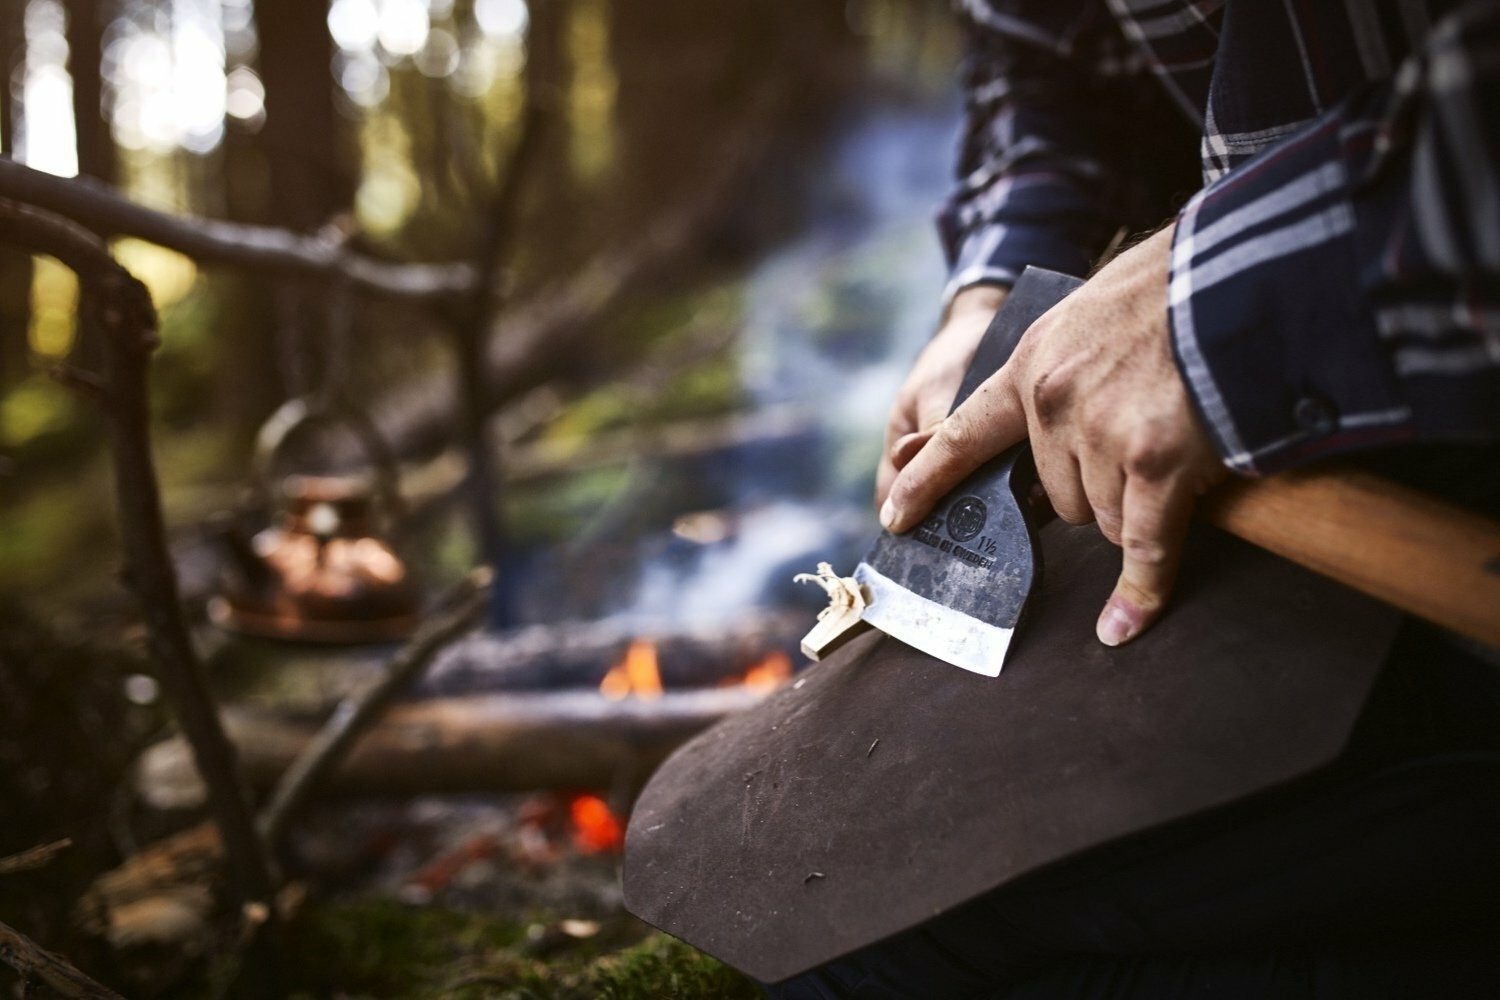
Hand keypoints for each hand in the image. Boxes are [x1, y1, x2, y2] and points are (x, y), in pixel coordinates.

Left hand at [879, 226, 1226, 646]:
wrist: (1240, 270)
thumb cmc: (1176, 288)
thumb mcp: (1091, 312)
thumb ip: (1060, 366)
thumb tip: (1039, 420)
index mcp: (1030, 365)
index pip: (963, 434)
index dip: (928, 481)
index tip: (897, 517)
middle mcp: (1052, 405)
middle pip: (1059, 495)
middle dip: (1098, 488)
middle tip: (1148, 437)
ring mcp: (1100, 435)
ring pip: (1106, 517)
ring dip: (1141, 504)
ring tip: (1184, 441)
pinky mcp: (1154, 461)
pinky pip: (1142, 546)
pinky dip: (1140, 589)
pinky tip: (1125, 623)